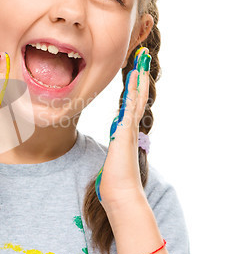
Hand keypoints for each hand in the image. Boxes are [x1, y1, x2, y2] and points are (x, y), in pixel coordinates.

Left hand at [95, 47, 150, 211]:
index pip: (131, 106)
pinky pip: (131, 107)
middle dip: (140, 78)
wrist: (120, 195)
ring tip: (141, 60)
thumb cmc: (114, 183)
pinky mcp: (126, 132)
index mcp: (126, 133)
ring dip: (139, 79)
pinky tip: (135, 77)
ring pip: (137, 98)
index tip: (134, 73)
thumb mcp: (111, 162)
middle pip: (138, 97)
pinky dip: (134, 91)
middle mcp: (131, 129)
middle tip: (142, 59)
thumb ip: (112, 154)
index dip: (134, 89)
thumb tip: (112, 154)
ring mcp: (130, 129)